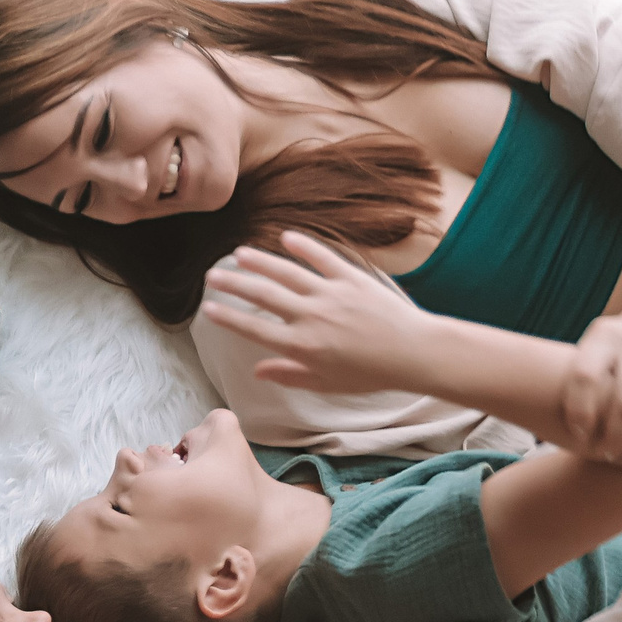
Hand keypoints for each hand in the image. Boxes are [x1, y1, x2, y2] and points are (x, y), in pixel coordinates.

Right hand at [197, 232, 434, 390]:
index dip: (228, 318)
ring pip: (286, 273)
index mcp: (301, 346)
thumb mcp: (326, 384)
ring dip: (260, 262)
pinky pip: (322, 258)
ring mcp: (330, 294)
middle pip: (263, 296)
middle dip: (234, 285)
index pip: (254, 329)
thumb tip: (258, 370)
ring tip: (239, 254)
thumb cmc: (371, 375)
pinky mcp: (351, 279)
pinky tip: (285, 238)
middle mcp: (310, 316)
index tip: (208, 309)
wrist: (412, 353)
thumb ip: (290, 375)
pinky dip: (303, 246)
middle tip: (212, 276)